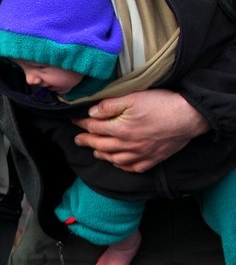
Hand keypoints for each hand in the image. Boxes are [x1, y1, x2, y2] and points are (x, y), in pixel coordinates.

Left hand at [72, 90, 209, 172]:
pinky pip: (131, 167)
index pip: (94, 128)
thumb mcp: (133, 97)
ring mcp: (139, 155)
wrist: (189, 117)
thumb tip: (91, 113)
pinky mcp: (151, 160)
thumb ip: (110, 106)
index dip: (82, 124)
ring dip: (101, 154)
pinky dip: (121, 165)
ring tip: (95, 150)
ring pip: (114, 159)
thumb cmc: (162, 104)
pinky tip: (117, 162)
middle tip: (77, 140)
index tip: (75, 121)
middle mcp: (127, 146)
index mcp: (120, 129)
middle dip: (86, 141)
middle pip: (100, 145)